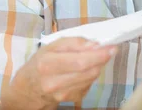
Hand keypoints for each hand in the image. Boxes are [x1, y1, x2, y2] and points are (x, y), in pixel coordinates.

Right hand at [0, 38, 116, 108]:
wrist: (30, 87)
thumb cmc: (42, 62)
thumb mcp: (52, 46)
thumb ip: (74, 42)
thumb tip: (95, 45)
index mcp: (47, 64)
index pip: (79, 61)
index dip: (98, 54)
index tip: (112, 46)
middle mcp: (53, 82)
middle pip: (88, 70)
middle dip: (103, 58)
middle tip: (112, 50)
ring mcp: (62, 93)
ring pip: (91, 77)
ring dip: (98, 65)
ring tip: (96, 57)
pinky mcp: (71, 99)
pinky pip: (89, 84)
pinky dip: (92, 75)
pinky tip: (86, 70)